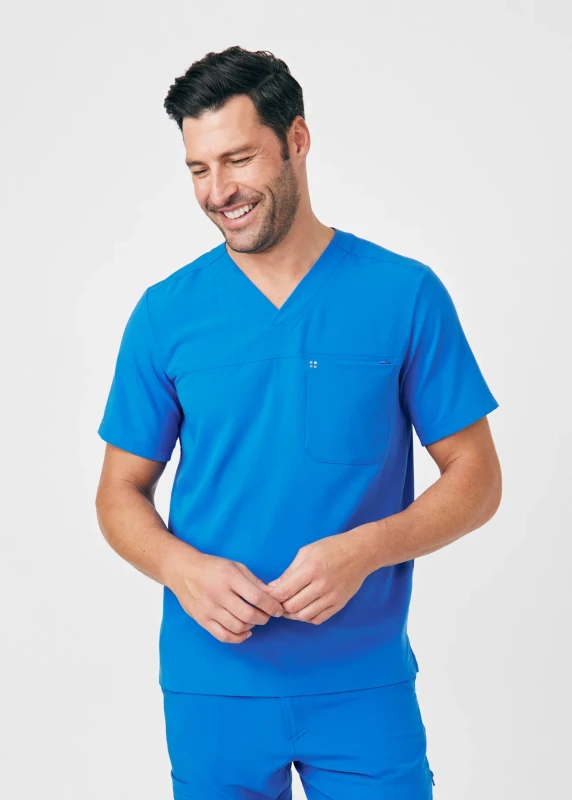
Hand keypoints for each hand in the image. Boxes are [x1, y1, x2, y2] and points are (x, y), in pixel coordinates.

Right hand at [168, 550, 284, 643]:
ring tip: (255, 619)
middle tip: (268, 615)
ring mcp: (209, 609)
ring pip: (237, 627)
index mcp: (229, 578)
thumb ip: (254, 581)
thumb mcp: (236, 566)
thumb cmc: (213, 567)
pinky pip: (223, 636)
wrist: (183, 571)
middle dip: (264, 618)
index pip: (256, 597)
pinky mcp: (202, 620)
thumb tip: (273, 595)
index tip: (278, 609)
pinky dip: (238, 638)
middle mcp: (219, 594)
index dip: (271, 606)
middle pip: (248, 615)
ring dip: (252, 626)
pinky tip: (245, 631)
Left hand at [263, 529, 374, 624]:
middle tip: (275, 603)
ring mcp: (331, 597)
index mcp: (310, 570)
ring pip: (304, 616)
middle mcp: (321, 586)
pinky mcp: (339, 604)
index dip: (271, 597)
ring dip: (292, 614)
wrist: (361, 552)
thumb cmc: (331, 548)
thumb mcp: (306, 552)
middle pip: (292, 607)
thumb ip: (289, 572)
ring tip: (287, 607)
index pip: (284, 592)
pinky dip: (307, 618)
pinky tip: (303, 609)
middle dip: (279, 607)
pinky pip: (318, 619)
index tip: (266, 596)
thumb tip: (274, 588)